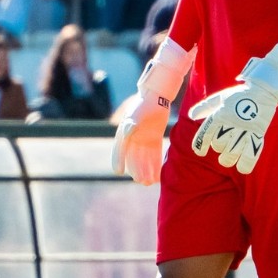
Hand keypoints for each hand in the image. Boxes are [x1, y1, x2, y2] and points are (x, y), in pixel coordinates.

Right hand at [112, 38, 192, 184]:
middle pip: (133, 158)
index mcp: (124, 133)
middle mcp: (133, 139)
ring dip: (146, 170)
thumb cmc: (144, 105)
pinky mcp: (154, 139)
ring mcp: (143, 140)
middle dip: (137, 170)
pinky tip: (158, 174)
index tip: (119, 172)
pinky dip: (156, 164)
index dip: (118, 160)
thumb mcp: (136, 115)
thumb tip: (126, 133)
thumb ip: (131, 125)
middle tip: (142, 181)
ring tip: (150, 182)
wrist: (157, 96)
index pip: (120, 150)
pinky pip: (154, 155)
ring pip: (144, 159)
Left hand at [189, 43, 277, 174]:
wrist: (262, 90)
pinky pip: (251, 154)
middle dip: (218, 148)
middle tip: (221, 147)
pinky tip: (242, 167)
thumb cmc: (238, 95)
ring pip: (231, 153)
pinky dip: (245, 164)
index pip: (206, 134)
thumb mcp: (219, 98)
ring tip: (226, 159)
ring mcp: (245, 130)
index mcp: (220, 114)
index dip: (200, 145)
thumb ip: (205, 107)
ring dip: (227, 159)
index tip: (200, 152)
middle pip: (218, 145)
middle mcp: (231, 123)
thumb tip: (191, 115)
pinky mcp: (257, 135)